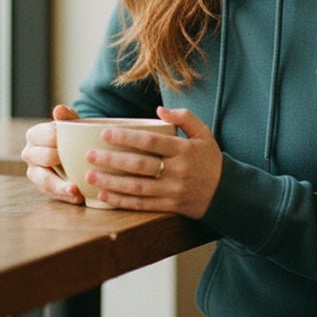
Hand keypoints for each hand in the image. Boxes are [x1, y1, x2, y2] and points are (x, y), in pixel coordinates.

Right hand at [23, 103, 83, 203]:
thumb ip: (67, 117)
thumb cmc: (71, 135)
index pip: (44, 135)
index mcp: (34, 135)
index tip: (74, 143)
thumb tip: (59, 109)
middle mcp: (29, 154)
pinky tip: (80, 198)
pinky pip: (52, 194)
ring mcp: (34, 172)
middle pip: (43, 157)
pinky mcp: (43, 188)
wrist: (73, 150)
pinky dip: (66, 197)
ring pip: (44, 180)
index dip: (59, 139)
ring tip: (76, 190)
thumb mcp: (71, 124)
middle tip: (77, 164)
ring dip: (61, 186)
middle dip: (59, 161)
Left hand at [83, 106, 221, 218]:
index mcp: (184, 150)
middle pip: (139, 165)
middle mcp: (177, 171)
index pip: (150, 142)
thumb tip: (159, 110)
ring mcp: (173, 191)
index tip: (105, 134)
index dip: (126, 138)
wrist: (227, 193)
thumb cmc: (210, 160)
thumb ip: (184, 117)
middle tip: (89, 155)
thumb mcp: (204, 134)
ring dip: (111, 182)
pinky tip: (105, 195)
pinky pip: (142, 204)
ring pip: (137, 187)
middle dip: (111, 160)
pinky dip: (121, 200)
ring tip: (90, 175)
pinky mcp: (170, 206)